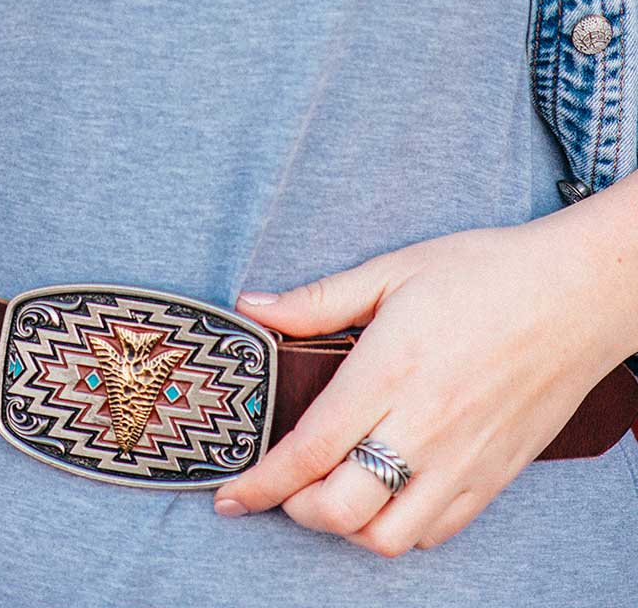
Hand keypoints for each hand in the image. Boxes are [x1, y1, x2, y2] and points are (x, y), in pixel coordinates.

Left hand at [213, 189, 637, 556]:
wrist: (576, 293)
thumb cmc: (482, 273)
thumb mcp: (392, 270)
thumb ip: (318, 299)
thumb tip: (253, 306)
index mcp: (390, 371)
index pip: (310, 449)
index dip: (262, 481)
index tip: (230, 497)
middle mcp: (425, 427)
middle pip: (342, 509)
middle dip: (295, 508)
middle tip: (282, 485)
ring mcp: (465, 459)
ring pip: (390, 536)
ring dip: (346, 526)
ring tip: (330, 493)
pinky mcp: (496, 474)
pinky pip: (439, 531)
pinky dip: (399, 529)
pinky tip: (384, 496)